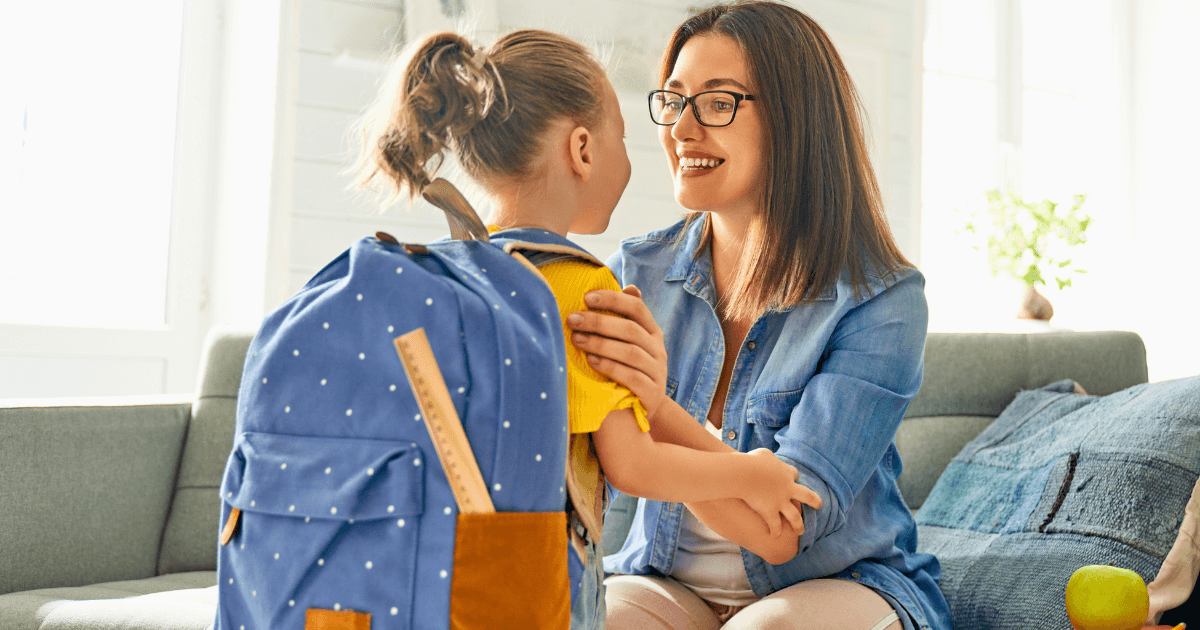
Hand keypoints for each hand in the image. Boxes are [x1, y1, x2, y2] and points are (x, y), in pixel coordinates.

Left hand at [568, 285, 669, 417]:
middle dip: (599, 322)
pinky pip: (632, 377)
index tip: (586, 297)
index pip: (637, 308)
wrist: (643, 407)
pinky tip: (592, 362)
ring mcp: (657, 371)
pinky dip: (610, 367)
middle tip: (572, 319)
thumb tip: (630, 287)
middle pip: (630, 330)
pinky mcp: (652, 393)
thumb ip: (627, 319)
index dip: (613, 300)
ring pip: (630, 353)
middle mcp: (658, 349)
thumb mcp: (630, 342)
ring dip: (600, 344)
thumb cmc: (629, 368)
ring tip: (577, 339)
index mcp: (653, 331)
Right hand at [742, 448, 822, 537]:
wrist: (745, 473)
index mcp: (786, 473)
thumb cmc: (751, 461)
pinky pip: (775, 525)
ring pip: (794, 516)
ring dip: (798, 524)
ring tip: (801, 531)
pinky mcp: (770, 512)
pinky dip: (775, 531)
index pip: (794, 475)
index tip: (791, 480)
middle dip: (814, 501)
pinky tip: (774, 536)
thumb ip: (768, 457)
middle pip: (807, 496)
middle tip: (819, 505)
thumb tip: (765, 460)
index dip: (793, 477)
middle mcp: (787, 488)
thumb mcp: (763, 454)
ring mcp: (780, 502)